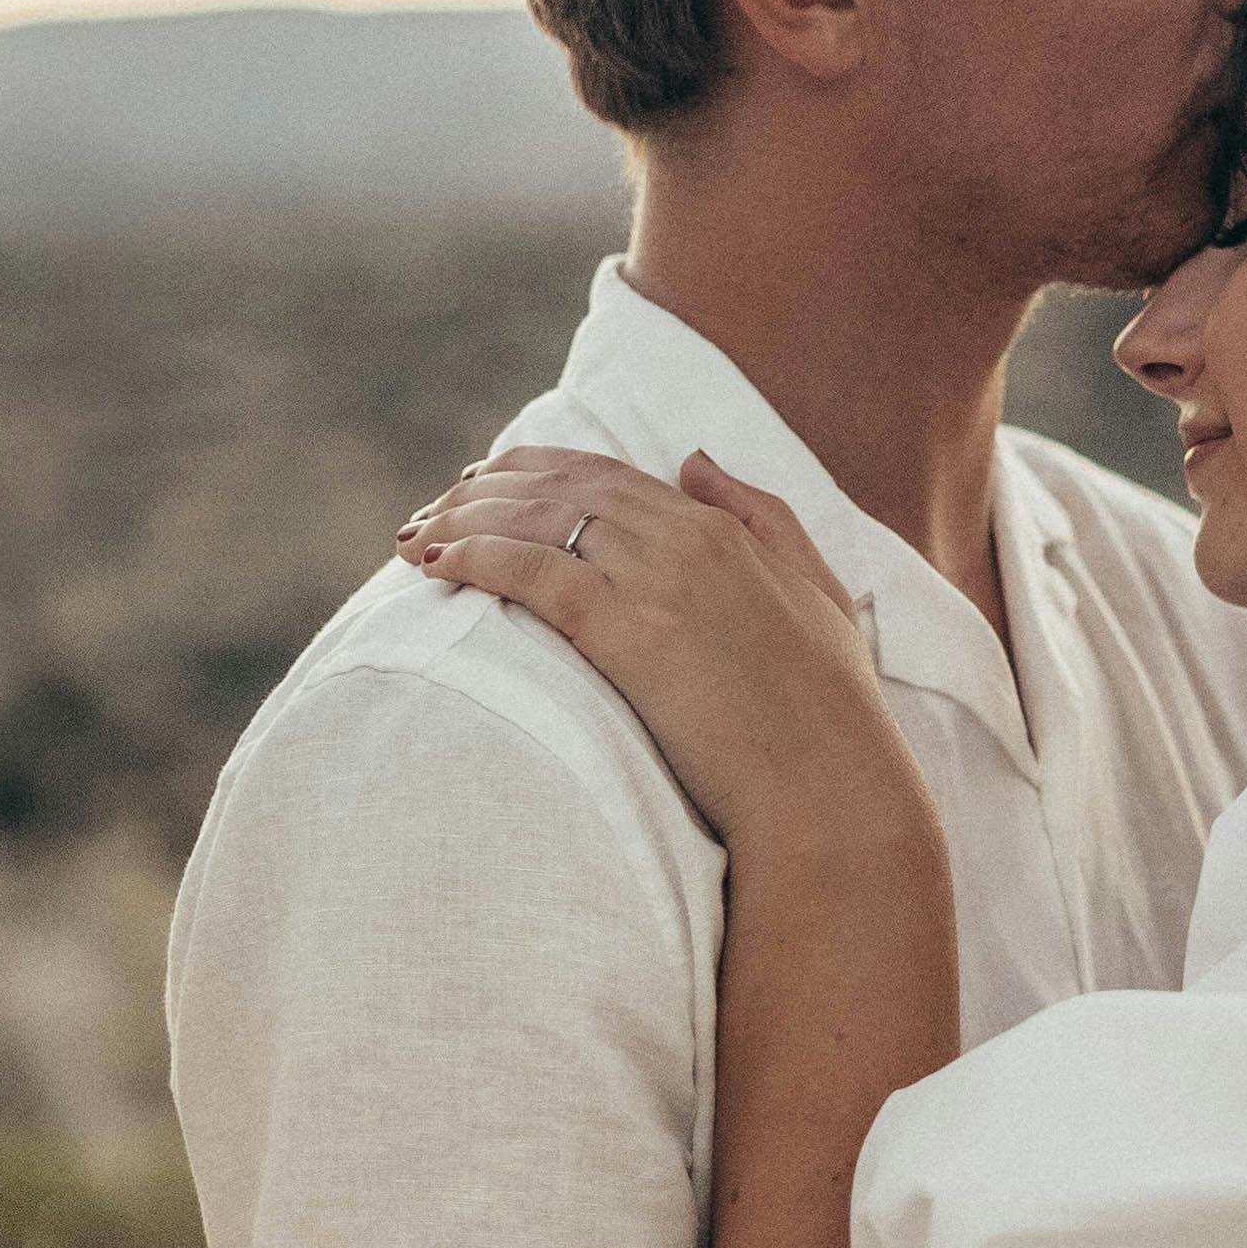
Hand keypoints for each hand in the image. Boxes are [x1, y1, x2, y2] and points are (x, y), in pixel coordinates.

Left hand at [396, 444, 931, 858]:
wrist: (830, 787)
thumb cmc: (832, 711)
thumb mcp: (818, 592)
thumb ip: (762, 515)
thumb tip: (694, 459)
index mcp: (725, 529)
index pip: (607, 475)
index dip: (537, 471)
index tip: (485, 483)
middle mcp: (687, 539)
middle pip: (561, 486)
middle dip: (486, 489)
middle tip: (432, 509)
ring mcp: (658, 582)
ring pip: (539, 520)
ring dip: (465, 520)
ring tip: (414, 539)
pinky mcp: (630, 633)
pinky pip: (534, 573)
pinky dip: (478, 558)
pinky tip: (437, 566)